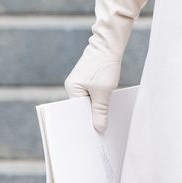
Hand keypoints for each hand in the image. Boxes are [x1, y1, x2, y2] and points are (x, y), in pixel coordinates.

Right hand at [65, 0, 150, 130]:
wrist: (110, 44)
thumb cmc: (105, 65)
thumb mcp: (104, 91)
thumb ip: (100, 111)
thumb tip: (98, 129)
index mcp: (72, 90)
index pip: (75, 112)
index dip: (84, 124)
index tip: (92, 138)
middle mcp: (73, 88)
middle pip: (82, 109)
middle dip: (91, 120)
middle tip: (101, 136)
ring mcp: (81, 84)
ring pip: (89, 104)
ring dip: (98, 112)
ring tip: (106, 128)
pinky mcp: (90, 81)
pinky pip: (95, 97)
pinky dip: (101, 104)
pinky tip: (109, 113)